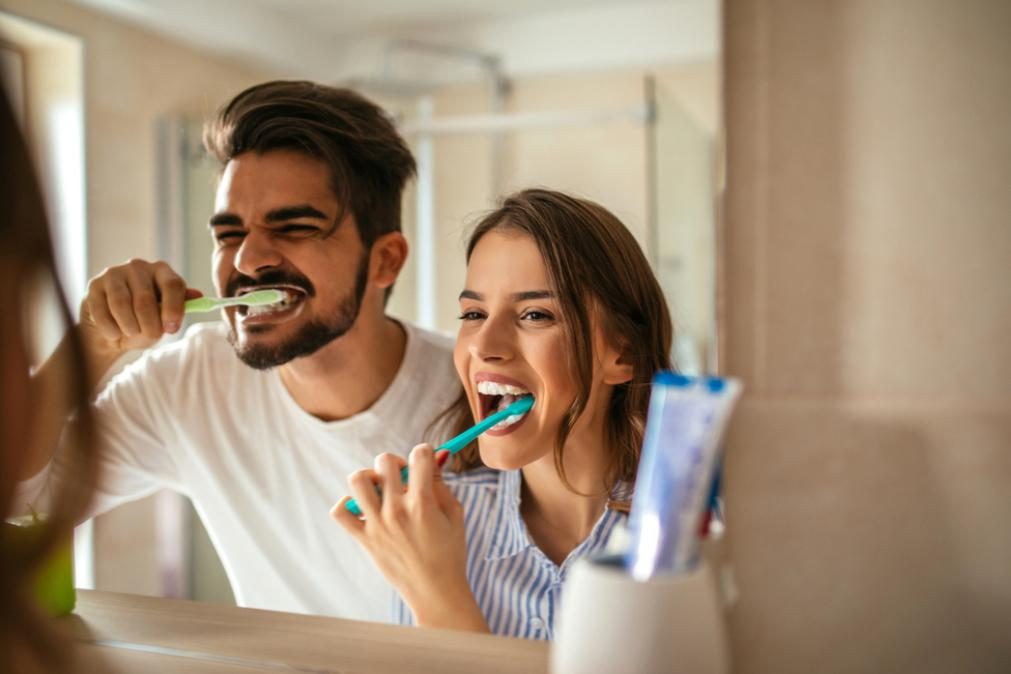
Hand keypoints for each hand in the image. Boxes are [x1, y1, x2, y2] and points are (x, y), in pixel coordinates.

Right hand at [79, 259, 200, 361]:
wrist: (112, 331)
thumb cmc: (144, 322)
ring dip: (129, 327)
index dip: (173, 308)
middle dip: (149, 325)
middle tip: (151, 336)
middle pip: (146, 299)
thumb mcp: (166, 317)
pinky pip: (102, 311)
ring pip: (122, 304)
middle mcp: (138, 267)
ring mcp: (114, 273)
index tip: (171, 329)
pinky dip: (110, 328)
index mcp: (162, 271)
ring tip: (132, 334)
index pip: (173, 284)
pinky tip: (115, 334)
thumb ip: (180, 308)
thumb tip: (198, 296)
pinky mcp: (94, 285)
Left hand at [331, 444, 487, 631]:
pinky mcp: (364, 539)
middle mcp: (396, 510)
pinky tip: (363, 507)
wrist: (435, 592)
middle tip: (403, 477)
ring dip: (370, 477)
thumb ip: (441, 483)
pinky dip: (347, 503)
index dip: (425, 452)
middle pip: (385, 461)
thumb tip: (434, 457)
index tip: (426, 461)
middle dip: (397, 462)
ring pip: (358, 480)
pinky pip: (340, 511)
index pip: (419, 455)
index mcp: (422, 503)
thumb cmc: (450, 553)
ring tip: (381, 489)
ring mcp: (377, 524)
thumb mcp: (454, 513)